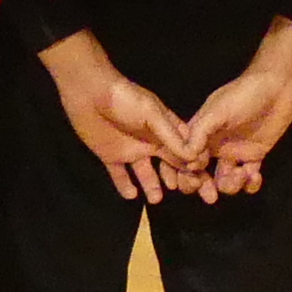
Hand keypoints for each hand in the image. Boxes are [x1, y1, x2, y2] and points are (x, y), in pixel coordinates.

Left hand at [43, 35, 198, 202]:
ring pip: (146, 173)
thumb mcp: (152, 114)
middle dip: (180, 179)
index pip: (185, 150)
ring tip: (156, 199)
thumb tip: (194, 157)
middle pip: (170, 164)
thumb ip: (171, 136)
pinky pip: (120, 175)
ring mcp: (131, 149)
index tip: (202, 181)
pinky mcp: (111, 155)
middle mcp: (151, 142)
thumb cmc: (125, 100)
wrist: (89, 92)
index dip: (194, 165)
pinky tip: (132, 195)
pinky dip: (125, 186)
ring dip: (152, 186)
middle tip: (187, 193)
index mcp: (164, 129)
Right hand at [174, 20, 291, 198]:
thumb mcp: (218, 110)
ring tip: (241, 175)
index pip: (183, 158)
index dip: (181, 173)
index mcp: (200, 134)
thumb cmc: (244, 94)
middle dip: (202, 187)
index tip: (188, 182)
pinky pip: (248, 179)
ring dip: (230, 185)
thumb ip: (200, 132)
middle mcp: (214, 146)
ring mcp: (234, 152)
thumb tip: (186, 156)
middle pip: (200, 175)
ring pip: (224, 181)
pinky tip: (254, 176)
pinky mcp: (254, 155)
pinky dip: (250, 184)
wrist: (277, 87)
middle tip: (210, 195)